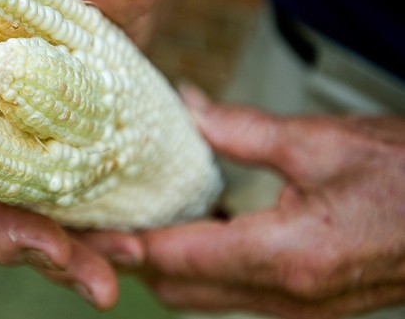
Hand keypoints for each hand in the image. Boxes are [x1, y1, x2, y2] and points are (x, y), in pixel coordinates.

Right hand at [0, 0, 154, 309]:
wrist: (106, 66)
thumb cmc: (76, 35)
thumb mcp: (91, 15)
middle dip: (0, 232)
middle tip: (47, 251)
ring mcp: (15, 182)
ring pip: (17, 231)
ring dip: (55, 258)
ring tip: (100, 276)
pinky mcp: (52, 207)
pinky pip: (61, 240)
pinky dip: (86, 256)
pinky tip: (123, 260)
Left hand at [78, 84, 404, 318]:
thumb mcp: (319, 141)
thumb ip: (243, 130)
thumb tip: (189, 111)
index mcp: (286, 257)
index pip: (176, 259)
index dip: (126, 244)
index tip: (89, 224)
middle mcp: (286, 298)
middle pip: (179, 288)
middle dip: (138, 257)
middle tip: (111, 214)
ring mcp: (298, 310)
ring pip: (203, 296)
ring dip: (169, 262)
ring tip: (146, 215)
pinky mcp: (307, 304)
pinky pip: (233, 293)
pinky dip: (202, 266)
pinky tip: (200, 226)